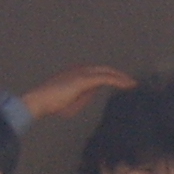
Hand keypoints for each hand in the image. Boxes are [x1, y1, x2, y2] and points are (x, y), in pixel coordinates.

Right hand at [19, 65, 134, 121]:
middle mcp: (80, 69)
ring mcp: (82, 72)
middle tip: (132, 82)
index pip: (98, 73)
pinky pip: (105, 78)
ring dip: (122, 78)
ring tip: (133, 84)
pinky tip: (127, 85)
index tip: (122, 83)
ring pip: (107, 73)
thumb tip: (95, 91)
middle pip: (105, 70)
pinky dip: (118, 81)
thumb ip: (85, 95)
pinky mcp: (84, 79)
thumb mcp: (73, 101)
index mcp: (77, 73)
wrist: (40, 101)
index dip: (111, 76)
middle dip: (120, 75)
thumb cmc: (53, 104)